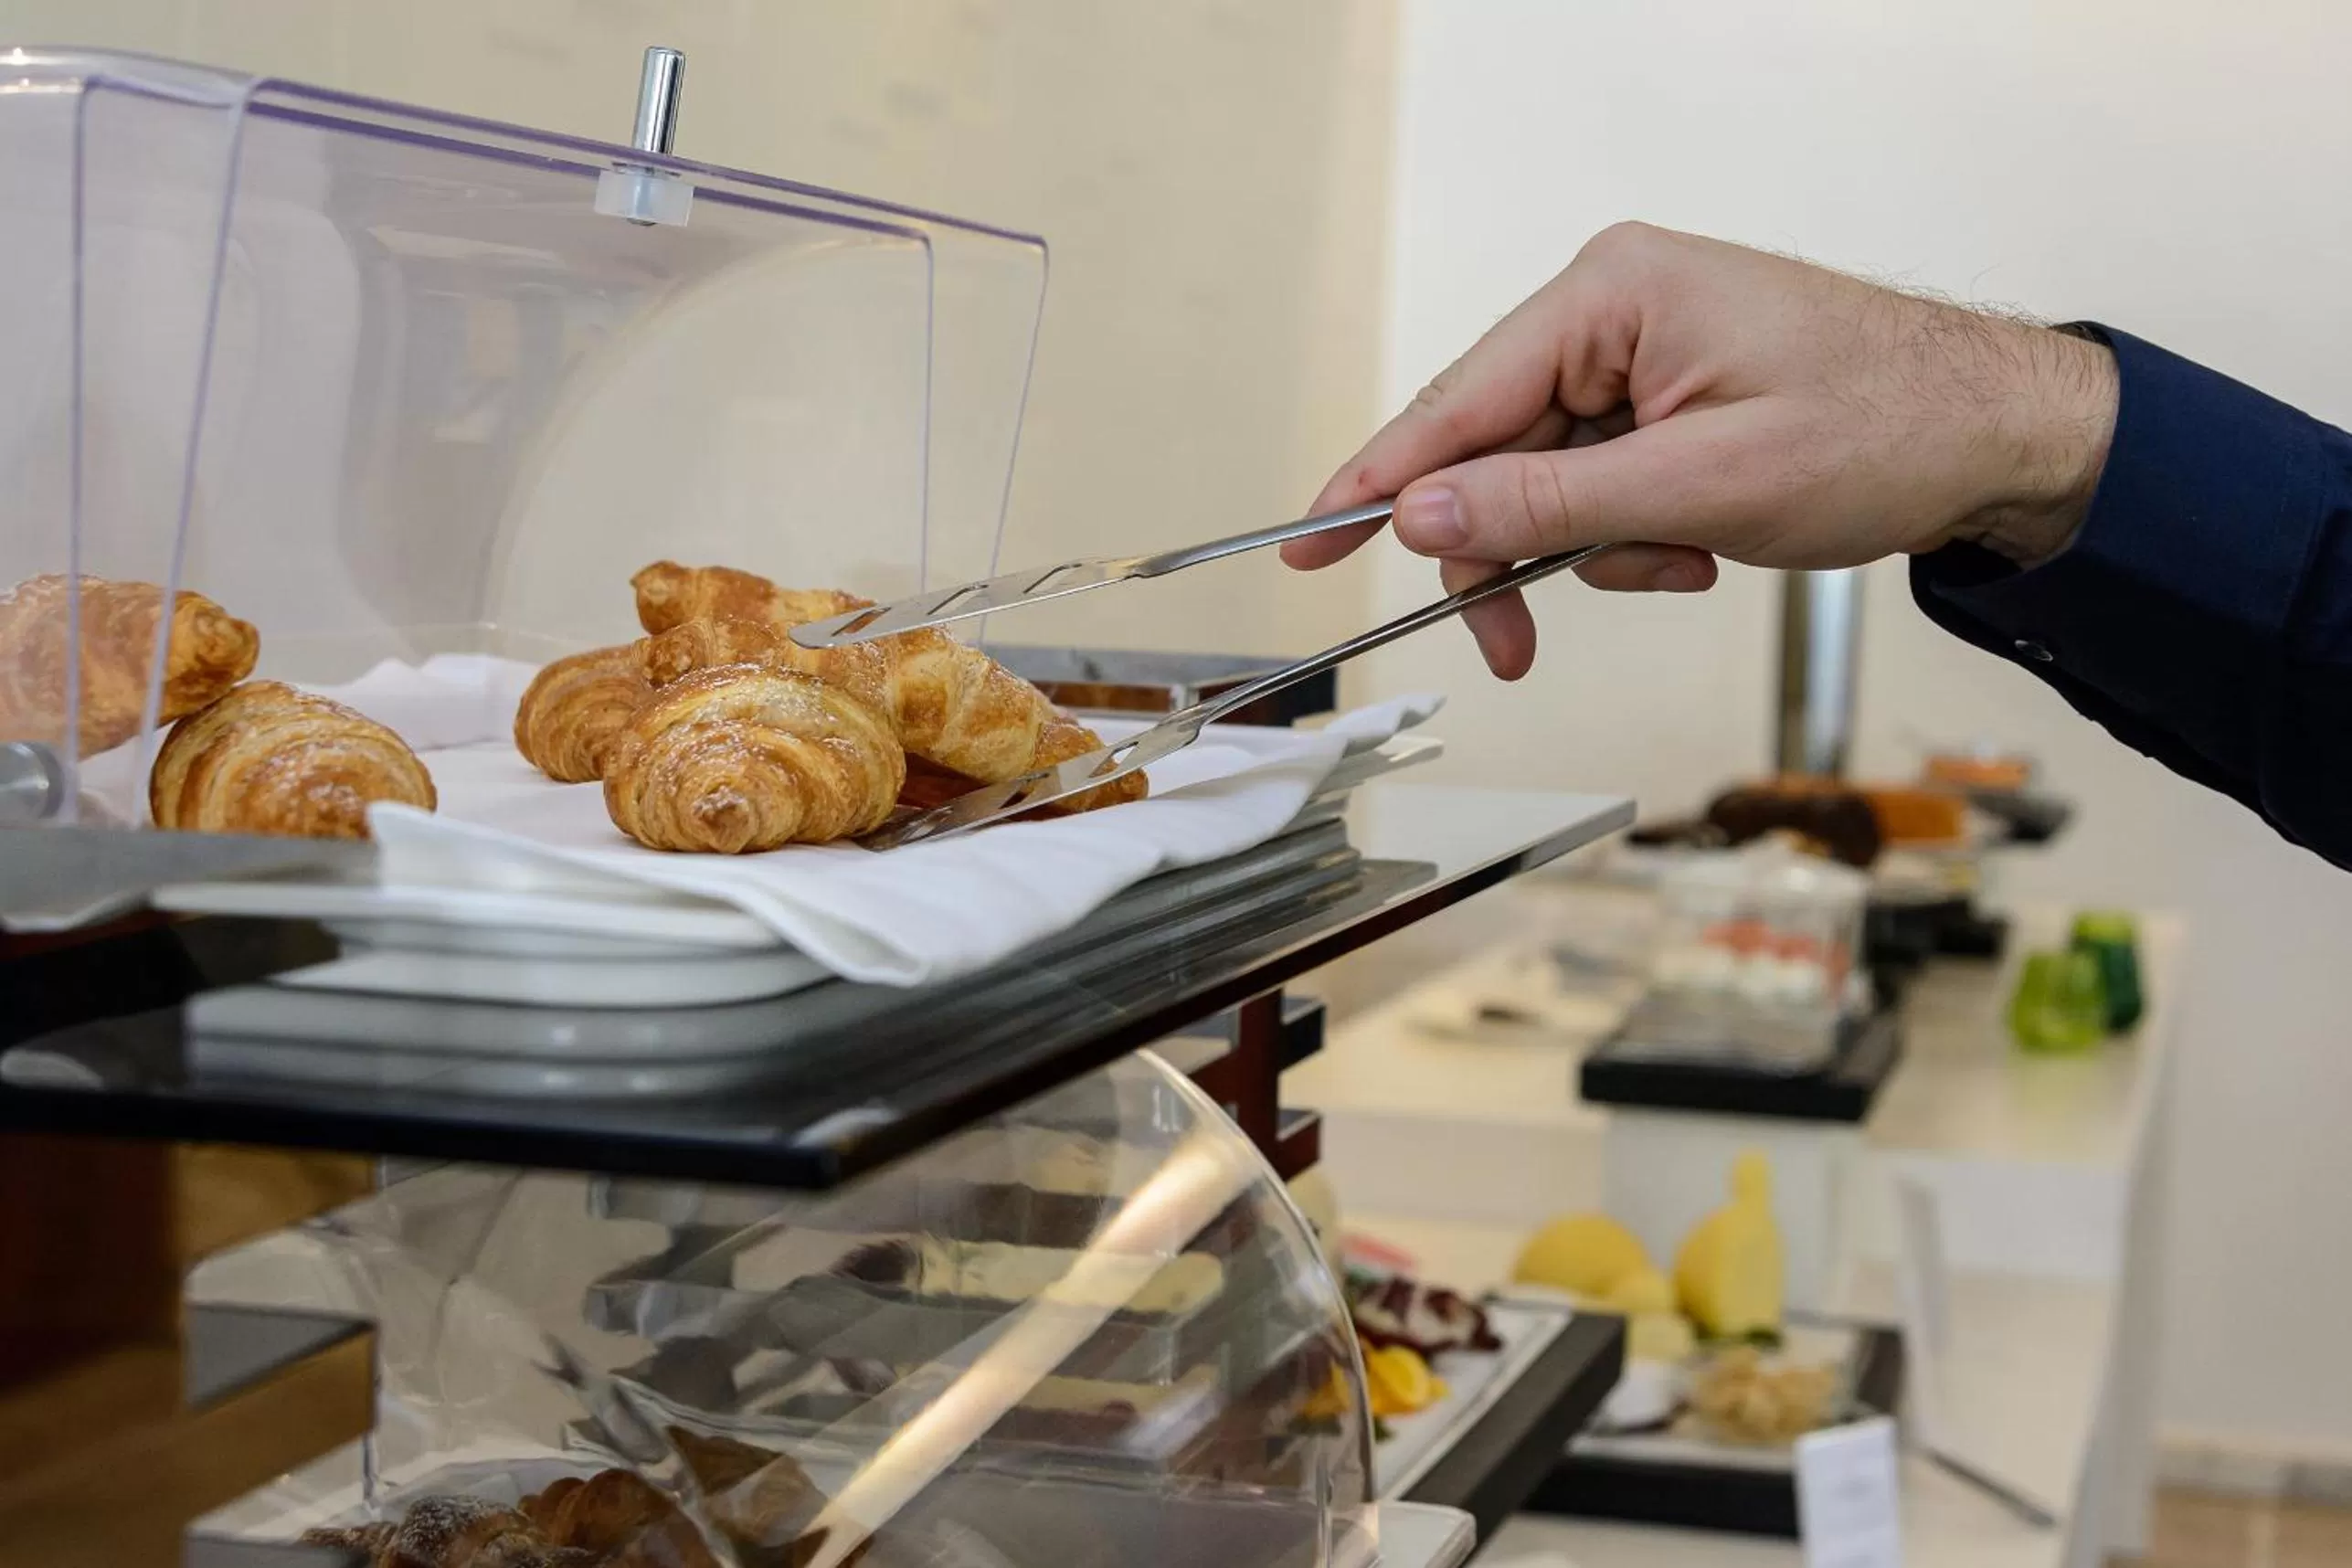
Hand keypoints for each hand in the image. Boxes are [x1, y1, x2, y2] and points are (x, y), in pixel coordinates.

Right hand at [1290, 223, 2118, 678]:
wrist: (2000, 437)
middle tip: (1513, 645)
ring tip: (1680, 562)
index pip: (1457, 399)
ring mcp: (1639, 352)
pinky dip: (1631, 536)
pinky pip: (1597, 483)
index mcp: (1612, 295)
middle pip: (1490, 452)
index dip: (1377, 482)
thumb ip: (1547, 505)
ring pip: (1543, 482)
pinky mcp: (1664, 396)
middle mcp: (1613, 310)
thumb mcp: (1700, 487)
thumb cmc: (1884, 430)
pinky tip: (1697, 547)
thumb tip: (1420, 515)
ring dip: (1593, 550)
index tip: (1307, 545)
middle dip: (1513, 552)